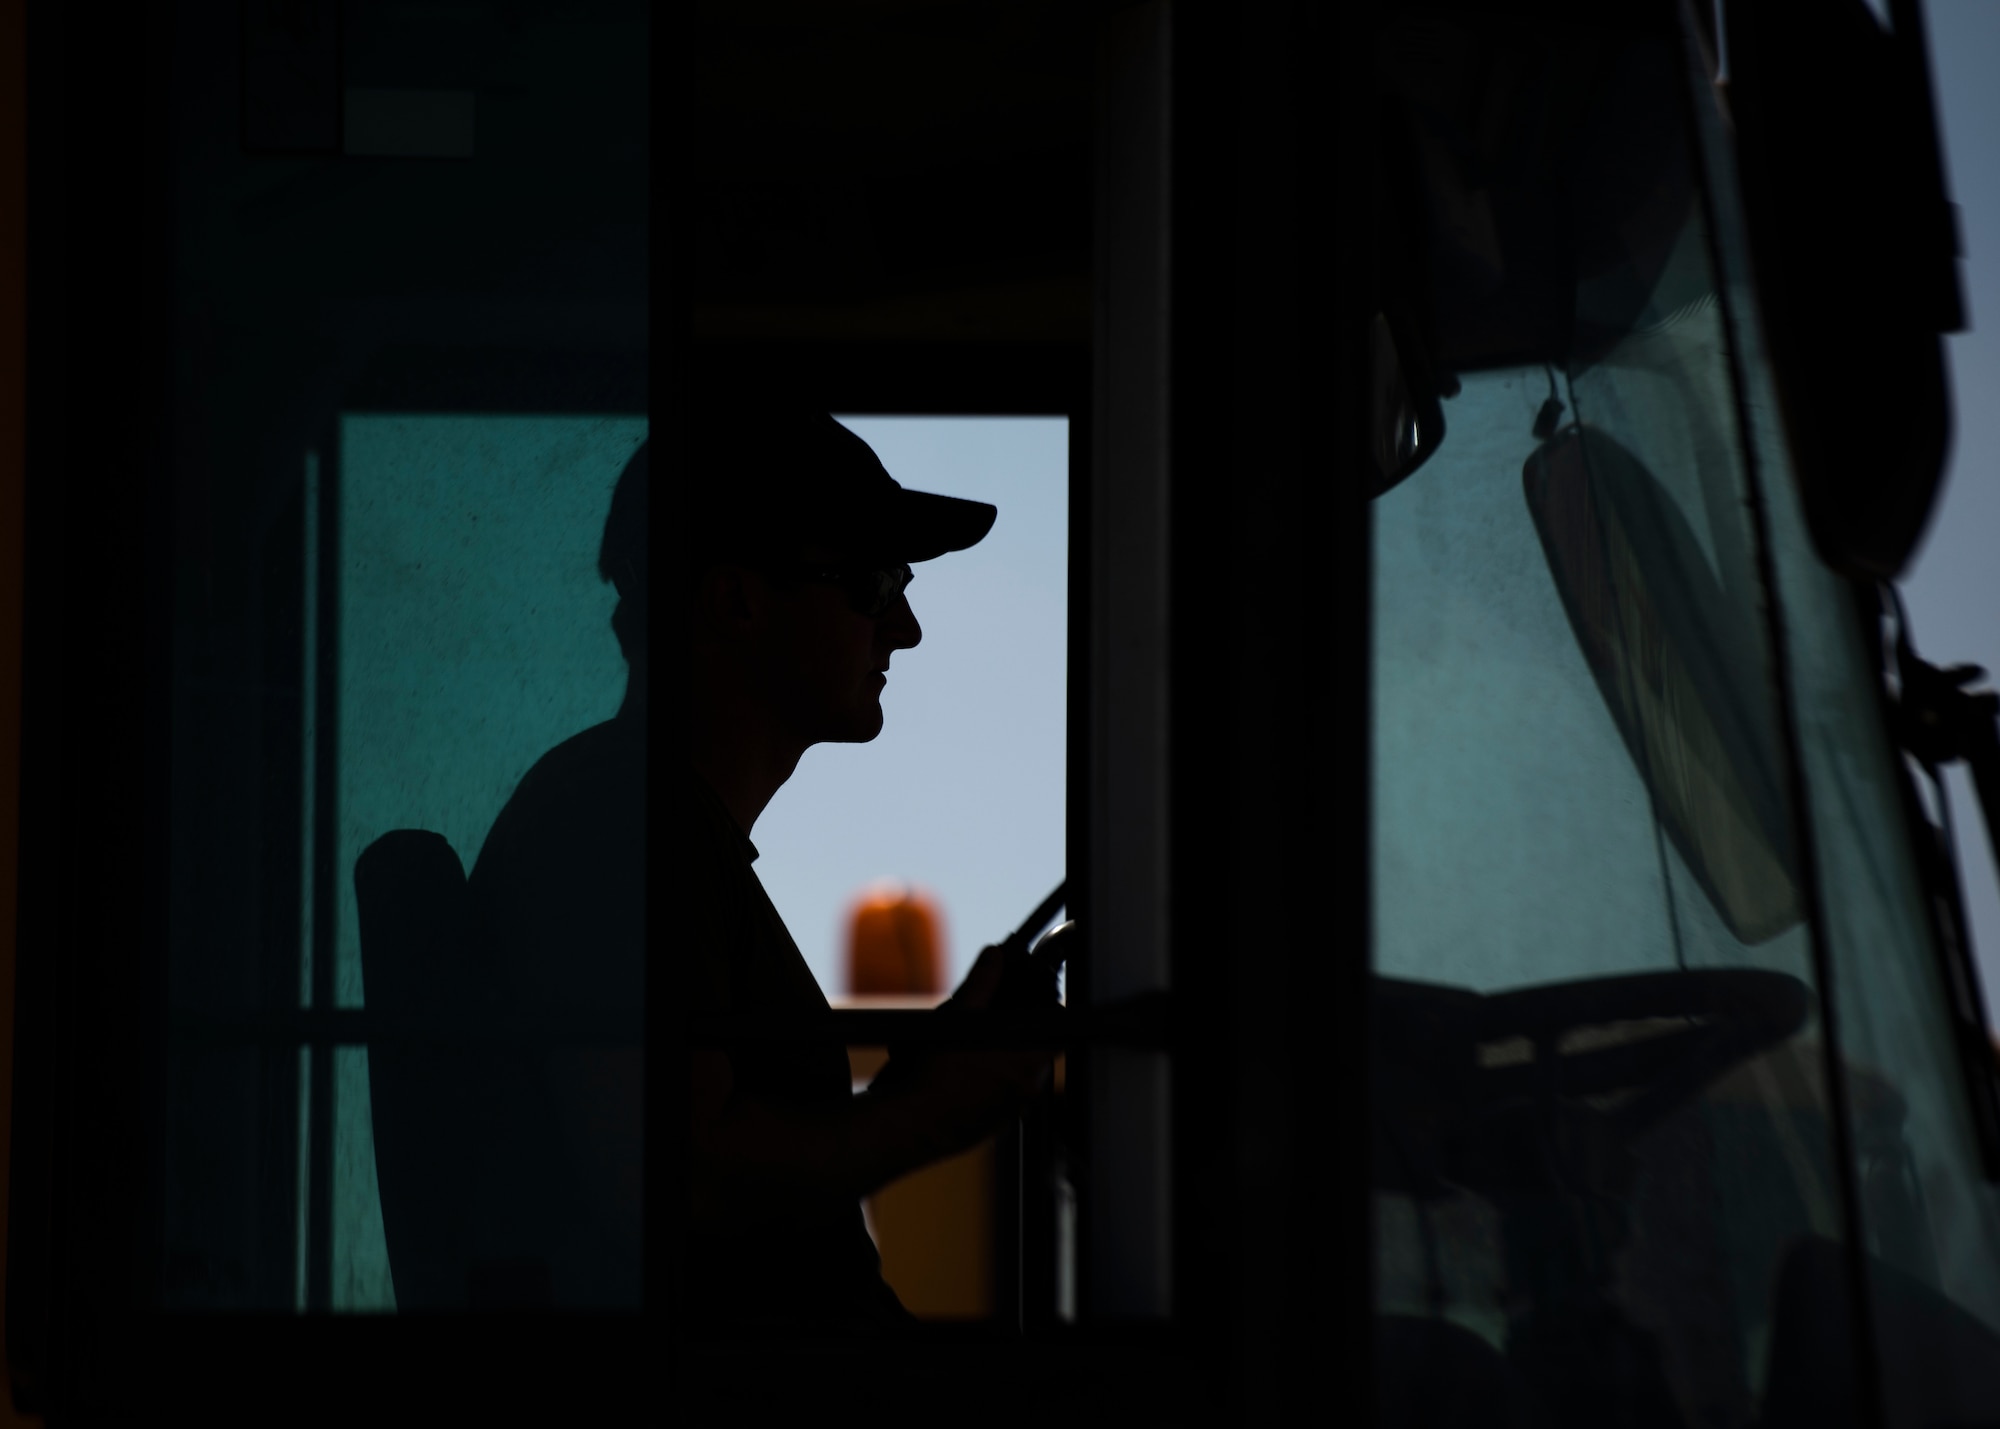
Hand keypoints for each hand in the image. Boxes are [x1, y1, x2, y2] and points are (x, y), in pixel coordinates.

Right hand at [878, 944, 1054, 1110]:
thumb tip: (994, 956)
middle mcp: (1029, 1088)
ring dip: (1003, 1056)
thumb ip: (982, 983)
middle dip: (1017, 1030)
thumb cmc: (935, 1071)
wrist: (911, 1125)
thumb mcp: (958, 1017)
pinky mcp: (995, 1125)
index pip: (1058, 1028)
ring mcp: (1013, 1110)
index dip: (1045, 1009)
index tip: (1028, 1000)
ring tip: (969, 1046)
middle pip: (1038, 1048)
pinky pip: (1003, 1095)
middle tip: (988, 1018)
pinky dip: (990, 1081)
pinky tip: (960, 1072)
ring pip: (1020, 1073)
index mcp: (1029, 1059)